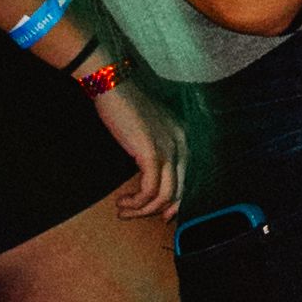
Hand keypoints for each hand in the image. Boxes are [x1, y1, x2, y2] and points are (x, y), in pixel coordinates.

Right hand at [88, 68, 184, 217]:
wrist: (113, 86)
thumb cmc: (125, 107)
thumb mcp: (147, 130)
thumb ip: (154, 150)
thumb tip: (150, 176)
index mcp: (184, 139)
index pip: (188, 180)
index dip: (176, 203)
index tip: (160, 216)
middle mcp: (182, 145)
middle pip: (180, 192)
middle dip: (158, 211)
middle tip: (135, 216)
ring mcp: (169, 149)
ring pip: (164, 195)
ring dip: (141, 209)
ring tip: (122, 210)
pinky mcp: (152, 153)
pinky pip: (150, 190)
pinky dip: (136, 202)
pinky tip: (121, 202)